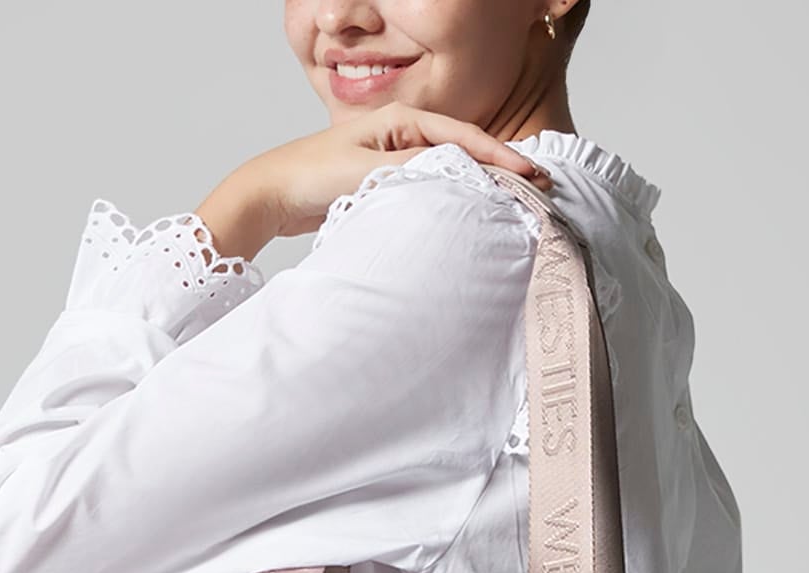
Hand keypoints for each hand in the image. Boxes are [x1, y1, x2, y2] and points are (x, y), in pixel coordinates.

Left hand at [197, 110, 550, 261]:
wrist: (272, 196)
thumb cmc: (312, 176)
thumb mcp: (369, 171)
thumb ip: (415, 170)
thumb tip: (462, 173)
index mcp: (400, 120)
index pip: (463, 136)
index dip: (500, 156)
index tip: (530, 176)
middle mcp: (401, 134)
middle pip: (463, 151)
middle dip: (499, 170)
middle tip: (536, 191)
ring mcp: (395, 159)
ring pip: (449, 172)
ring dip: (479, 188)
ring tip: (513, 205)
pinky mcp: (387, 184)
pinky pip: (432, 189)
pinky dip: (454, 200)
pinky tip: (471, 216)